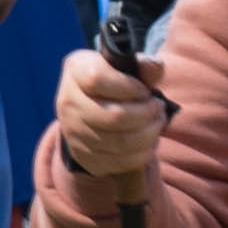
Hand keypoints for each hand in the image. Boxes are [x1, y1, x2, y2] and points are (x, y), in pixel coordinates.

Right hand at [52, 42, 166, 203]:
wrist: (90, 109)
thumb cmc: (114, 83)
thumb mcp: (125, 67)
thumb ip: (143, 66)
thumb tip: (155, 67)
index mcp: (76, 70)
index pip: (97, 78)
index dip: (129, 87)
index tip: (145, 90)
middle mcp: (68, 101)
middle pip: (114, 116)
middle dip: (146, 113)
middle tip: (159, 108)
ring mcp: (73, 132)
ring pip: (120, 142)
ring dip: (149, 134)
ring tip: (158, 123)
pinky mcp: (84, 156)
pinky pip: (120, 161)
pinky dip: (143, 153)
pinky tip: (150, 141)